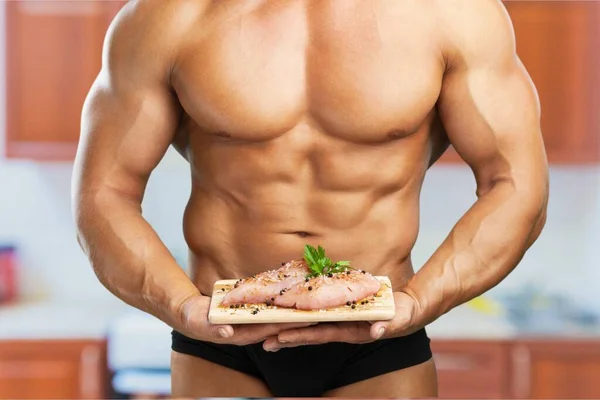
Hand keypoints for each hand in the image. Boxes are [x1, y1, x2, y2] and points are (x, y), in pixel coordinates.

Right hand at [177, 295, 315, 344]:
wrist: (190, 313)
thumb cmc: (195, 319)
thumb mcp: (200, 323)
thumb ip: (214, 330)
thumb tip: (227, 332)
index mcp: (242, 334)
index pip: (270, 329)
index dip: (289, 324)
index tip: (306, 319)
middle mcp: (250, 328)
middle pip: (279, 323)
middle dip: (299, 317)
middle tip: (320, 308)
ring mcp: (250, 320)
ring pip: (276, 314)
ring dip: (293, 308)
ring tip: (313, 299)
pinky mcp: (249, 310)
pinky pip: (268, 305)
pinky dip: (281, 300)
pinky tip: (294, 292)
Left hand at [262, 291, 420, 351]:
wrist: (406, 309)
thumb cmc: (401, 315)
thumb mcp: (398, 320)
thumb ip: (388, 326)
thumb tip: (377, 332)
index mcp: (351, 331)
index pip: (322, 334)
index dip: (302, 335)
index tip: (283, 336)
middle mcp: (341, 328)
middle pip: (310, 333)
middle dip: (287, 337)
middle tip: (264, 341)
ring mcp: (339, 321)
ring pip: (310, 326)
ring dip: (289, 329)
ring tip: (268, 335)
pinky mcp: (339, 310)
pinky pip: (317, 313)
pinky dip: (301, 314)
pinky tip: (288, 312)